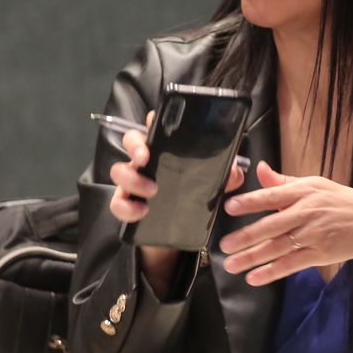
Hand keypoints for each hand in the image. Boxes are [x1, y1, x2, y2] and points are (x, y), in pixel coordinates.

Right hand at [107, 110, 246, 223]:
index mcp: (166, 151)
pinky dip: (127, 207)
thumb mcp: (214, 185)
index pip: (155, 127)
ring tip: (152, 190)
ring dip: (132, 179)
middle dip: (134, 145)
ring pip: (118, 171)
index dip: (153, 120)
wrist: (180, 231)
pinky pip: (117, 203)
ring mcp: (133, 183)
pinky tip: (142, 211)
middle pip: (130, 141)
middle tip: (145, 157)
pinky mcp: (127, 205)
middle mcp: (146, 162)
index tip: (155, 121)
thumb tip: (234, 171)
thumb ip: (226, 175)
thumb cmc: (193, 198)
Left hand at [218, 162, 352, 286]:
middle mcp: (307, 212)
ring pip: (277, 247)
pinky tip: (254, 277)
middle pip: (271, 226)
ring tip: (231, 264)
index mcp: (303, 192)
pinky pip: (291, 264)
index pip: (271, 196)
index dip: (250, 202)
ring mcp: (313, 234)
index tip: (229, 208)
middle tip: (223, 245)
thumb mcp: (315, 184)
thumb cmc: (341, 201)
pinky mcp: (320, 253)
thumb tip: (259, 169)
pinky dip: (271, 272)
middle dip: (245, 237)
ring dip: (252, 257)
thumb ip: (284, 181)